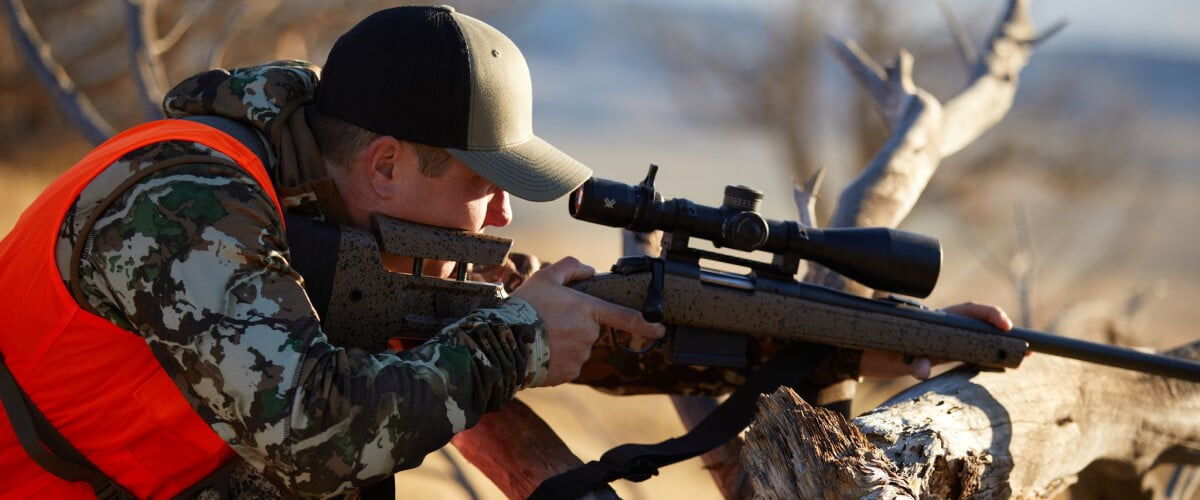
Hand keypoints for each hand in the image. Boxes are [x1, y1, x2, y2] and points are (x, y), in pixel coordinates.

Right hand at [512, 257, 664, 385]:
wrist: (505, 342)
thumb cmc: (525, 307)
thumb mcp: (545, 278)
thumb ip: (570, 268)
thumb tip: (589, 270)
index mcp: (587, 310)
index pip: (623, 317)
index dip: (645, 325)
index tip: (660, 329)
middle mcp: (588, 334)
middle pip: (589, 329)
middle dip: (574, 326)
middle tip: (548, 321)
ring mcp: (580, 356)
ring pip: (578, 348)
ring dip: (564, 343)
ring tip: (540, 336)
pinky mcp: (569, 373)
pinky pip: (568, 364)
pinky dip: (557, 359)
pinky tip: (540, 351)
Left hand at [859, 301, 1013, 379]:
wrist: (865, 356)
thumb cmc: (879, 348)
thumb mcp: (894, 355)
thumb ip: (910, 361)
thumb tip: (923, 370)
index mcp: (934, 319)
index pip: (967, 310)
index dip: (988, 313)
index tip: (1005, 325)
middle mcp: (943, 328)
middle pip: (979, 324)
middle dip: (1004, 332)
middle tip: (1026, 348)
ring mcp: (945, 341)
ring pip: (978, 340)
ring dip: (999, 346)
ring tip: (1023, 356)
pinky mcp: (944, 356)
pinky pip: (970, 354)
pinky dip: (987, 359)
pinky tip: (1003, 365)